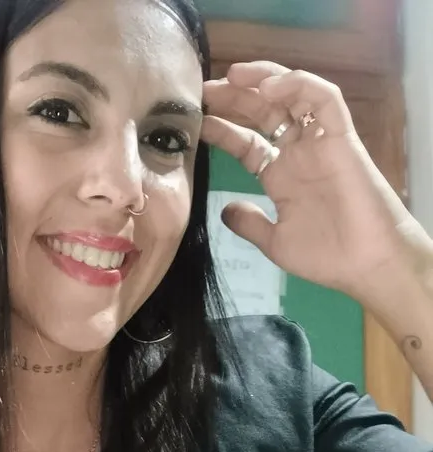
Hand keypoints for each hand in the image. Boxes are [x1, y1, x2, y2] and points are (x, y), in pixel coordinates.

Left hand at [200, 62, 425, 304]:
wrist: (365, 264)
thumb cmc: (326, 256)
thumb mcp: (275, 241)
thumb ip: (250, 224)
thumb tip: (224, 211)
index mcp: (281, 176)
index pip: (247, 142)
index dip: (222, 129)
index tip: (196, 122)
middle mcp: (298, 153)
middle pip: (263, 112)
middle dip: (234, 97)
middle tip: (202, 90)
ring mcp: (319, 143)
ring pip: (292, 94)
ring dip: (262, 80)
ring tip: (232, 76)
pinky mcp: (342, 137)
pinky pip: (324, 99)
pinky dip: (298, 86)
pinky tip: (269, 88)